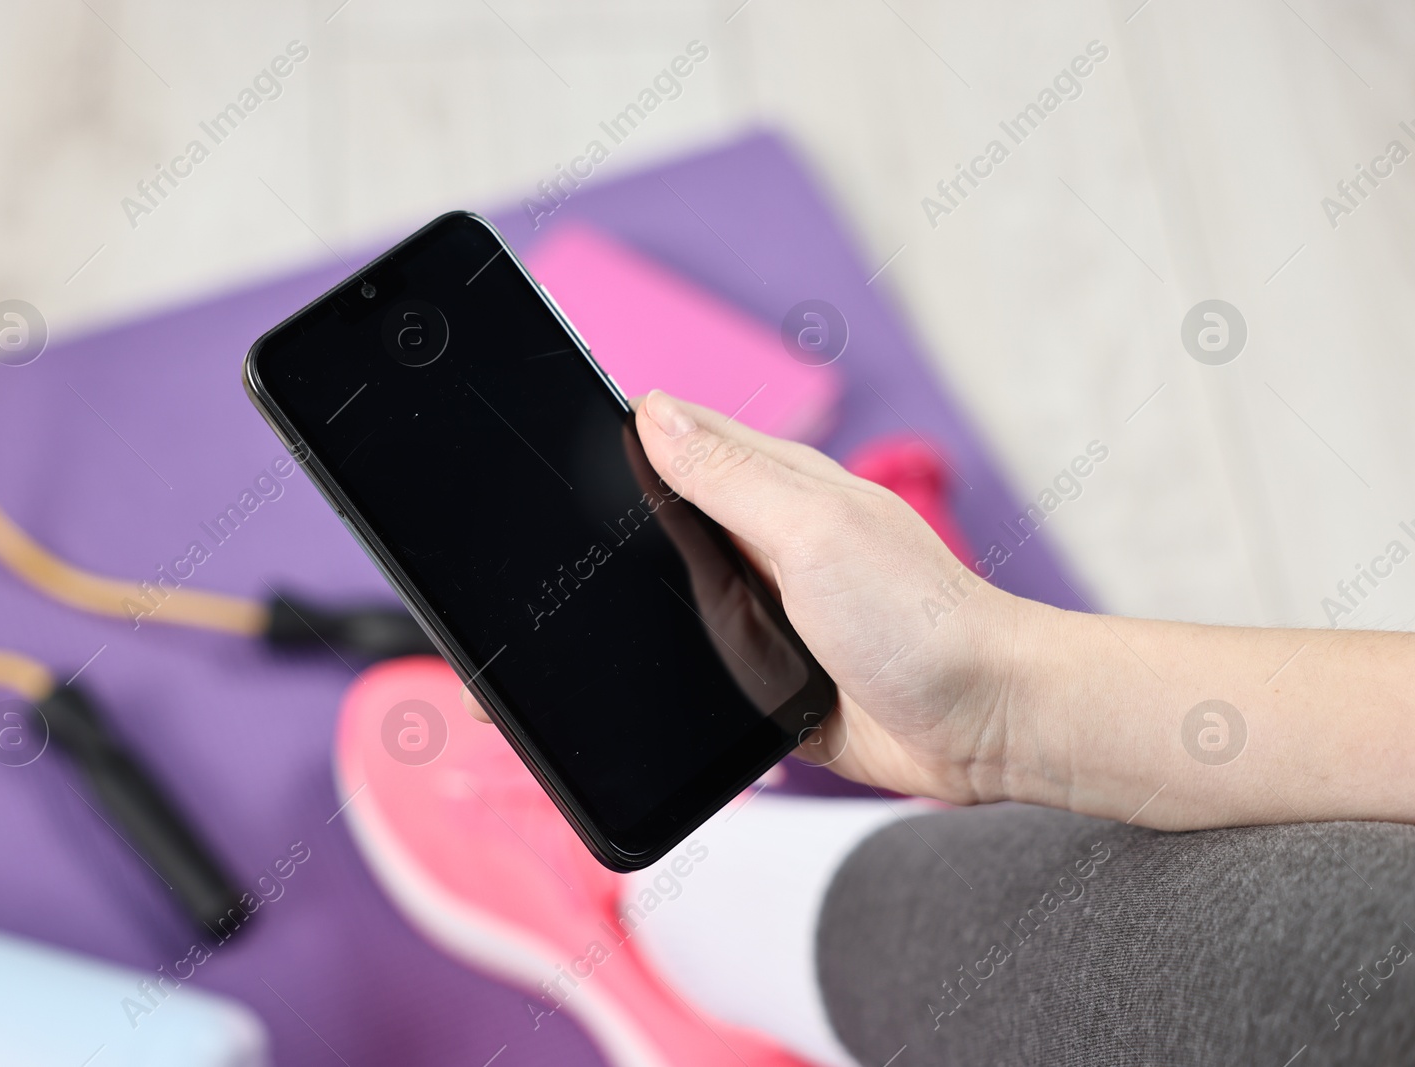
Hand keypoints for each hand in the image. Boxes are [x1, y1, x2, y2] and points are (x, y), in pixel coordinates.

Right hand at [467, 390, 1414, 829]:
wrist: (982, 727)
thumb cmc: (922, 619)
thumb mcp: (817, 532)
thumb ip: (733, 478)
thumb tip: (651, 414)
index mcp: (768, 489)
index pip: (665, 445)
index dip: (600, 444)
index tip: (527, 448)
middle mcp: (756, 544)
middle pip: (649, 528)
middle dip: (590, 536)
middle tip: (513, 559)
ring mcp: (756, 612)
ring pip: (660, 600)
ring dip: (615, 609)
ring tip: (537, 628)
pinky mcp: (761, 678)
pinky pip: (687, 668)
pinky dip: (649, 670)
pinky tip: (606, 685)